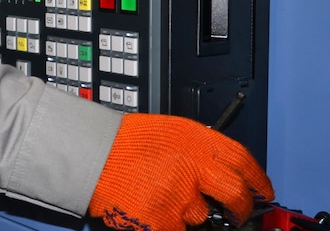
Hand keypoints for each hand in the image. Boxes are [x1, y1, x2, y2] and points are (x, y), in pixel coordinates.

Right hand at [88, 113, 273, 230]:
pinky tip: (150, 207)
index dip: (258, 179)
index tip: (261, 190)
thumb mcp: (170, 133)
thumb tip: (220, 169)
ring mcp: (180, 197)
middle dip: (240, 209)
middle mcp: (193, 167)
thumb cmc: (124, 141)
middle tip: (236, 212)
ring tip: (162, 197)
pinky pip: (177, 228)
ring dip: (188, 212)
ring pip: (201, 215)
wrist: (93, 154)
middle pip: (236, 196)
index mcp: (197, 141)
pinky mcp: (164, 220)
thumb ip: (198, 150)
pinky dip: (167, 222)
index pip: (243, 161)